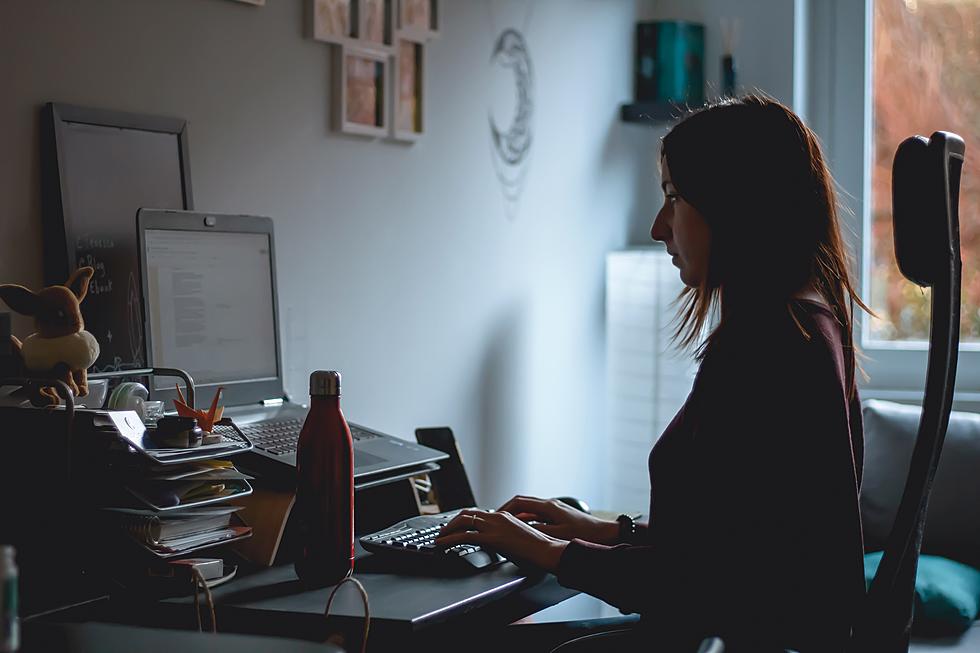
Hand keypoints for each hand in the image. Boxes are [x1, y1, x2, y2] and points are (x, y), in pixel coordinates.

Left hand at [434, 509, 567, 572]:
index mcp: (504, 516)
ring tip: (439, 539)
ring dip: (448, 530)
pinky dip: (450, 539)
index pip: (478, 513)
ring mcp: (494, 525)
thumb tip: (497, 544)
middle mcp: (497, 517)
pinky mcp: (492, 537)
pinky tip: (444, 544)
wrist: (547, 551)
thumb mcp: (517, 539)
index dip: (463, 519)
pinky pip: (465, 535)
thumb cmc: (537, 549)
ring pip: (463, 521)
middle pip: (467, 514)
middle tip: (443, 532)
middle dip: (451, 522)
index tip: (455, 526)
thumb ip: (505, 537)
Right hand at [498, 495, 619, 544]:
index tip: (495, 516)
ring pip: (530, 509)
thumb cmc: (585, 534)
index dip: (504, 509)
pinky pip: (538, 514)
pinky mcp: (560, 515)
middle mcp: (550, 504)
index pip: (519, 502)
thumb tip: (521, 529)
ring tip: (508, 527)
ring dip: (518, 516)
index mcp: (548, 506)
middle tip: (497, 521)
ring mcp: (555, 509)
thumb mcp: (558, 535)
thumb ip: (537, 531)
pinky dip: (528, 520)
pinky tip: (526, 530)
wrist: (605, 533)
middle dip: (508, 512)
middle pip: (523, 503)